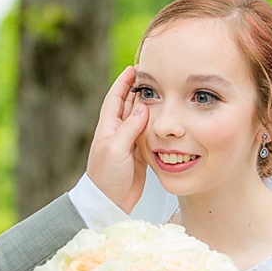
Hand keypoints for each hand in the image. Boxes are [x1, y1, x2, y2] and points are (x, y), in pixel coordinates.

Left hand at [87, 65, 148, 213]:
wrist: (110, 202)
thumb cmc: (107, 176)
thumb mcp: (116, 149)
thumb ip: (129, 128)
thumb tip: (142, 107)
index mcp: (108, 127)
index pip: (115, 98)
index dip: (124, 82)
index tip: (134, 68)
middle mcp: (117, 132)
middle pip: (128, 104)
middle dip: (138, 89)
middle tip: (153, 76)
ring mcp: (128, 143)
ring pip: (140, 118)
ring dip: (148, 105)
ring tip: (162, 91)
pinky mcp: (138, 153)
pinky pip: (148, 133)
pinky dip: (155, 124)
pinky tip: (164, 117)